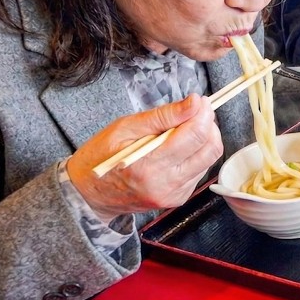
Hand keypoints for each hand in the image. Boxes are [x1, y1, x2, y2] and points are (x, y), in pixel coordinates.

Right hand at [67, 94, 223, 222]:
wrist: (89, 195)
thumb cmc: (101, 157)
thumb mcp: (125, 128)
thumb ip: (163, 116)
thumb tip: (194, 103)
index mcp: (149, 165)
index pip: (195, 135)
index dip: (203, 113)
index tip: (199, 101)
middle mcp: (166, 184)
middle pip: (210, 148)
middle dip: (209, 125)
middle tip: (194, 112)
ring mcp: (174, 194)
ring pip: (209, 159)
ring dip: (204, 139)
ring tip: (182, 129)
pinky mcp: (178, 198)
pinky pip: (200, 170)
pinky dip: (195, 154)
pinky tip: (178, 148)